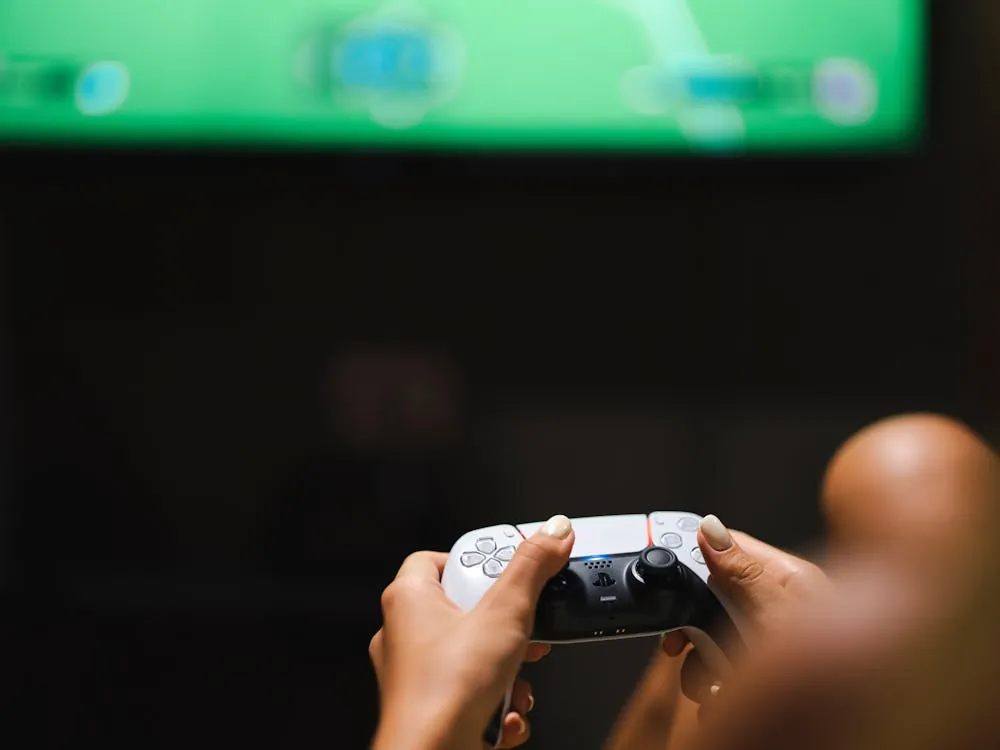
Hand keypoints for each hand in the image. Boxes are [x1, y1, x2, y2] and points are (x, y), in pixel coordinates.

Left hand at [369, 515, 575, 749]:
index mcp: (408, 599)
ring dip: (507, 672)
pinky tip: (506, 715)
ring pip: (474, 656)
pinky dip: (496, 704)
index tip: (512, 566)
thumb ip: (532, 568)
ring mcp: (416, 675)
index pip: (439, 557)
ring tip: (517, 680)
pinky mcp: (432, 709)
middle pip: (467, 609)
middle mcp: (404, 634)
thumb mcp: (505, 615)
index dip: (478, 559)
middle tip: (525, 630)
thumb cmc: (444, 693)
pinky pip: (472, 693)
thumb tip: (554, 531)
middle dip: (507, 628)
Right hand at [661, 514, 826, 709]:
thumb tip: (710, 529)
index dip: (693, 553)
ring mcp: (766, 645)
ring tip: (716, 684)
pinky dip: (712, 690)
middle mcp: (777, 610)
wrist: (852, 723)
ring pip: (710, 643)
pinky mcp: (758, 678)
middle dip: (694, 626)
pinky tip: (721, 699)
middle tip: (684, 644)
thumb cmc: (841, 671)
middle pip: (711, 599)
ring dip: (701, 668)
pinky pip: (718, 676)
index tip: (666, 569)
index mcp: (788, 581)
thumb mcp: (781, 614)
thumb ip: (743, 573)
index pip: (728, 548)